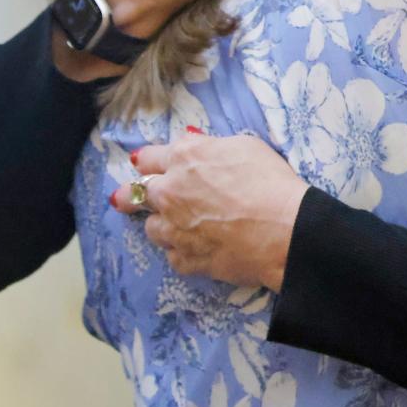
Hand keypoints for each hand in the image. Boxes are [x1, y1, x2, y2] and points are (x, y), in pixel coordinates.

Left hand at [110, 132, 308, 291]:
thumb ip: (211, 147)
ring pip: (151, 228)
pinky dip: (182, 252)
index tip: (141, 165)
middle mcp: (170, 192)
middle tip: (122, 198)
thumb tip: (194, 146)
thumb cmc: (271, 181)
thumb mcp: (244, 146)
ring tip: (174, 227)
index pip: (148, 157)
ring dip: (161, 225)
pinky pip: (173, 256)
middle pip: (135, 194)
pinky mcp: (186, 260)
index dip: (146, 161)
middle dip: (128, 195)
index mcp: (184, 158)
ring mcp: (174, 229)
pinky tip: (197, 249)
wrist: (284, 229)